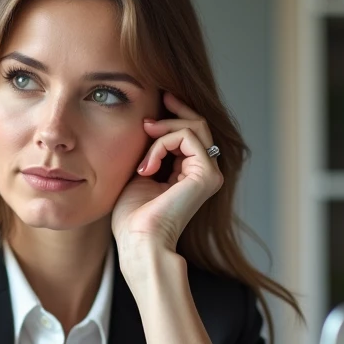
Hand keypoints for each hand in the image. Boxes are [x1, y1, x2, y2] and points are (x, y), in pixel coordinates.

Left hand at [111, 91, 223, 257]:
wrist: (138, 242)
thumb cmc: (133, 217)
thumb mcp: (140, 172)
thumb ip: (151, 150)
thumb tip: (150, 122)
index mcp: (191, 174)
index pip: (191, 134)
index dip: (174, 114)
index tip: (157, 101)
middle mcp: (206, 173)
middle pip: (199, 125)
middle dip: (175, 109)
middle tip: (155, 102)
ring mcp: (210, 174)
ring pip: (193, 127)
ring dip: (161, 133)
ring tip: (142, 159)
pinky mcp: (207, 175)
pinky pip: (186, 137)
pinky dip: (161, 145)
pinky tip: (147, 167)